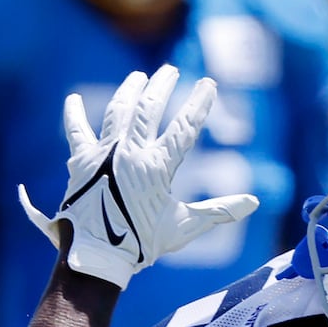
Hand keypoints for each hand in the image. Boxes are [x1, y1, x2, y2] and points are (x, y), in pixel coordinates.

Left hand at [18, 66, 258, 290]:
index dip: (199, 103)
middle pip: (148, 109)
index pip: (185, 127)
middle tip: (169, 71)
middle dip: (161, 86)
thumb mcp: (183, 227)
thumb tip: (253, 203)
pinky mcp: (80, 161)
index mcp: (157, 166)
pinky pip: (76, 131)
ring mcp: (102, 153)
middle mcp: (129, 152)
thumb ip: (218, 211)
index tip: (208, 83)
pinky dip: (74, 114)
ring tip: (138, 78)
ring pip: (118, 112)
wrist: (95, 255)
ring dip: (129, 91)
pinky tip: (74, 100)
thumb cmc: (140, 243)